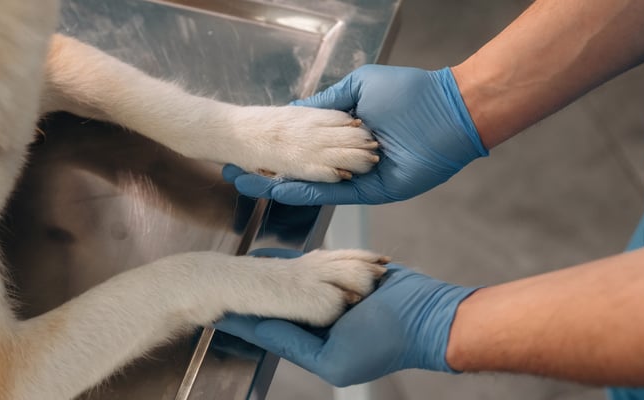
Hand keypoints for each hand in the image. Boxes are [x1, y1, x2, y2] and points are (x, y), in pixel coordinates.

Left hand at [215, 248, 479, 386]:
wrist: (429, 317)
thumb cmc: (386, 343)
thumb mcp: (333, 357)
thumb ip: (294, 343)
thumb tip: (258, 329)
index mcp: (314, 347)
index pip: (270, 332)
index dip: (243, 322)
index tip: (214, 311)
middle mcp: (321, 324)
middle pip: (279, 307)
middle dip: (254, 296)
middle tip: (222, 283)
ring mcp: (335, 299)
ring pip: (295, 286)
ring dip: (272, 276)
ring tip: (243, 267)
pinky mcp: (348, 278)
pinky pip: (317, 268)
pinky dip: (297, 262)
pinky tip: (277, 255)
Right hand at [222, 65, 487, 204]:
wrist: (447, 112)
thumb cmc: (409, 93)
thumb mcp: (358, 88)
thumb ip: (329, 103)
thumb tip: (299, 109)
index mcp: (347, 134)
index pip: (303, 144)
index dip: (276, 147)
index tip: (247, 147)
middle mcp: (349, 158)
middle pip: (302, 168)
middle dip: (269, 172)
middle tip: (235, 175)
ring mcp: (359, 177)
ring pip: (313, 184)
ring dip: (280, 186)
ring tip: (248, 186)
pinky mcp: (371, 192)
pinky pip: (334, 192)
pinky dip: (307, 191)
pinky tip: (280, 191)